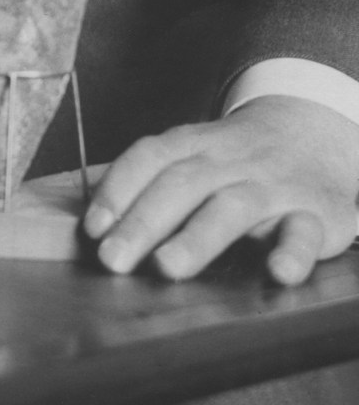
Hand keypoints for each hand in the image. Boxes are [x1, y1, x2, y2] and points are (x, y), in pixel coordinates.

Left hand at [82, 96, 358, 283]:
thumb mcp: (195, 153)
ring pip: (234, 206)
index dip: (118, 189)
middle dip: (143, 221)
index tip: (91, 228)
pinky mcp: (316, 214)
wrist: (316, 131)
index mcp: (194, 144)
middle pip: (182, 184)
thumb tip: (87, 221)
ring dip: (198, 236)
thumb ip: (151, 180)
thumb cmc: (236, 158)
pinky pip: (306, 231)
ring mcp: (273, 186)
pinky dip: (293, 251)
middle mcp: (230, 161)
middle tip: (111, 260)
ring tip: (166, 267)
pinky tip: (278, 273)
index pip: (150, 157)